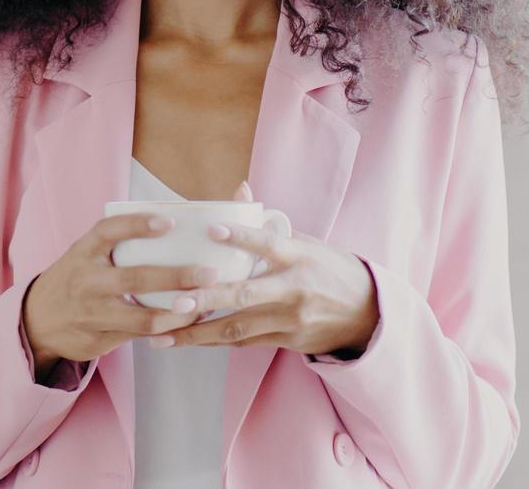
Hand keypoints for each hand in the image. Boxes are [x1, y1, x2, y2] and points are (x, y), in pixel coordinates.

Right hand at [22, 211, 215, 372]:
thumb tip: (175, 222)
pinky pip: (141, 336)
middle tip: (209, 274)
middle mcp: (86, 281)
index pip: (108, 231)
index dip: (138, 224)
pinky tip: (189, 321)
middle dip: (175, 277)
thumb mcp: (85, 254)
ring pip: (142, 317)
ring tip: (205, 304)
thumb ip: (116, 242)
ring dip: (177, 313)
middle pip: (133, 278)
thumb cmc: (76, 278)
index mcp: (83, 252)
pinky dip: (168, 329)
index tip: (170, 222)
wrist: (36, 321)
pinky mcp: (99, 340)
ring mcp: (92, 314)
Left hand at [147, 180, 379, 356]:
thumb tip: (239, 187)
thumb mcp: (306, 242)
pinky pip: (242, 342)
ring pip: (237, 328)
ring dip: (197, 332)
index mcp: (298, 256)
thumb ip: (267, 223)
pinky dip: (212, 341)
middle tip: (173, 299)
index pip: (267, 244)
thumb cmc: (328, 269)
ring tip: (161, 333)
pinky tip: (184, 340)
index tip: (210, 230)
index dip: (240, 237)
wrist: (367, 314)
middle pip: (245, 295)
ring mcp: (290, 319)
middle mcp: (294, 289)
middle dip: (207, 299)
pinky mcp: (286, 341)